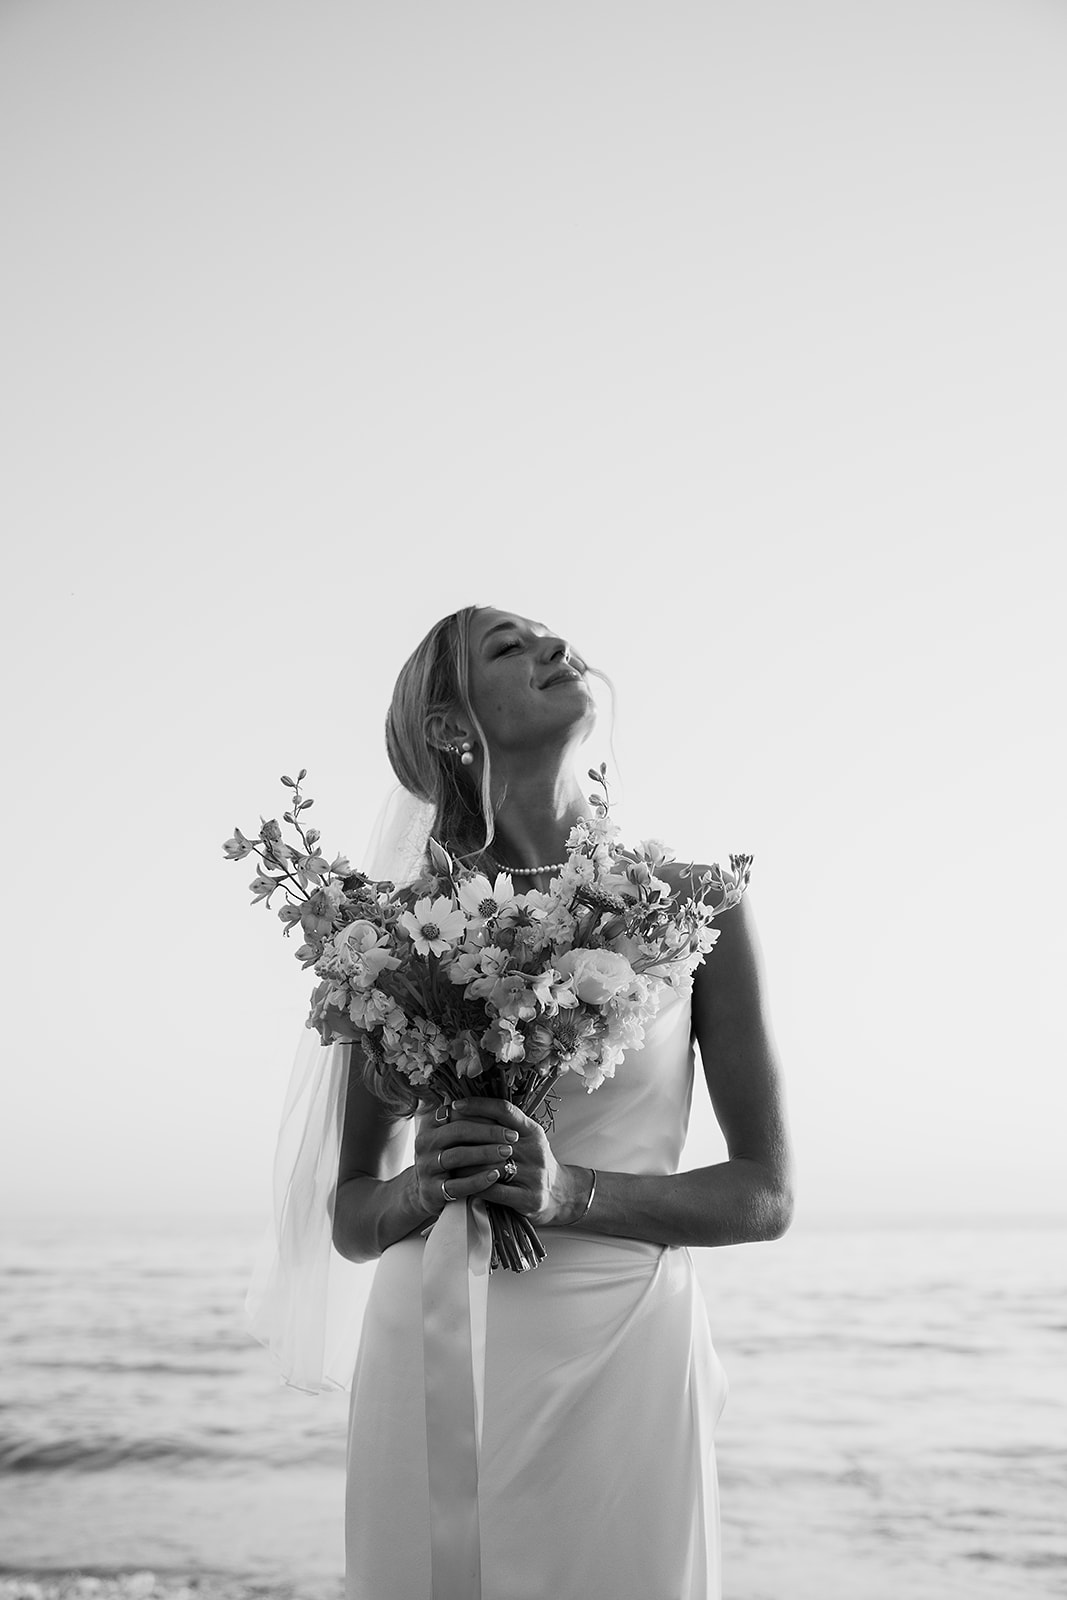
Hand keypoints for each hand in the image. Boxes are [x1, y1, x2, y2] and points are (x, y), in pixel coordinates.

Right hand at [412, 1101, 521, 1216]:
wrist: (428, 1191)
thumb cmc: (448, 1156)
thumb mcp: (450, 1135)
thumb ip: (466, 1119)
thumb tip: (499, 1104)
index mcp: (431, 1124)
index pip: (458, 1112)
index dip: (484, 1114)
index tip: (507, 1120)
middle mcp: (425, 1142)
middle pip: (458, 1131)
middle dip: (489, 1132)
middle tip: (512, 1136)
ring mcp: (426, 1166)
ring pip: (458, 1156)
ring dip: (485, 1153)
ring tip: (507, 1153)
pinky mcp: (432, 1190)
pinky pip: (457, 1185)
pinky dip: (478, 1180)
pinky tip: (495, 1175)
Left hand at [451, 1097, 587, 1225]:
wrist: (561, 1194)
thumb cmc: (534, 1162)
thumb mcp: (526, 1138)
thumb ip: (503, 1125)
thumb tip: (467, 1107)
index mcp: (533, 1131)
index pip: (504, 1110)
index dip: (478, 1105)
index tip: (455, 1105)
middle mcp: (535, 1150)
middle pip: (493, 1138)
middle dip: (465, 1137)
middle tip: (444, 1136)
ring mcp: (534, 1175)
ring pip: (491, 1166)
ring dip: (466, 1165)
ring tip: (449, 1161)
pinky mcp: (530, 1198)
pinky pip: (496, 1191)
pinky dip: (477, 1187)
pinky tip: (463, 1185)